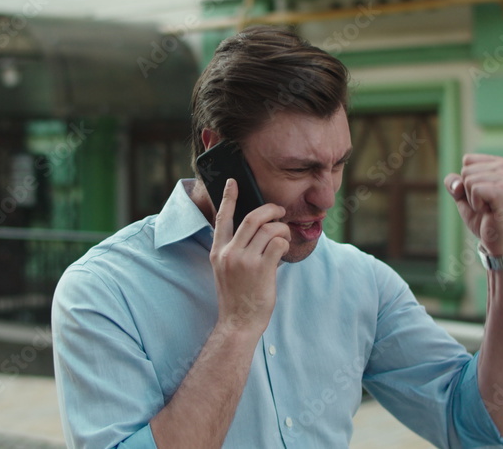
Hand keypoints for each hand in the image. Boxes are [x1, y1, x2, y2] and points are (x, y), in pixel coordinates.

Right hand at [210, 179, 289, 336]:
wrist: (238, 322)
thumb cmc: (237, 295)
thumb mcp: (225, 269)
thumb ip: (235, 249)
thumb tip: (258, 228)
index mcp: (218, 251)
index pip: (222, 218)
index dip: (228, 198)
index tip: (232, 181)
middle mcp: (229, 253)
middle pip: (252, 218)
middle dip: (270, 209)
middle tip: (280, 211)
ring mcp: (244, 261)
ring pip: (269, 229)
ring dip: (282, 229)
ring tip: (284, 237)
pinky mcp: (261, 269)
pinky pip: (278, 243)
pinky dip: (285, 243)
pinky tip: (283, 251)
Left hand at [444, 154, 502, 255]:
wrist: (497, 240)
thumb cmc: (483, 217)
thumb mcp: (463, 196)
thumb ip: (454, 183)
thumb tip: (457, 184)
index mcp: (500, 163)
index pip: (467, 160)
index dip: (466, 181)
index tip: (481, 195)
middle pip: (466, 170)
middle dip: (469, 192)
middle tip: (485, 204)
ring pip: (469, 180)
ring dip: (473, 199)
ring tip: (488, 207)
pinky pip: (475, 190)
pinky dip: (476, 204)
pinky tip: (490, 211)